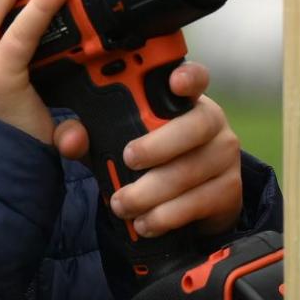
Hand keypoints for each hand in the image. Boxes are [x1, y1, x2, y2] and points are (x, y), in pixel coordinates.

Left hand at [58, 62, 241, 237]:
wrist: (189, 205)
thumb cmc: (150, 163)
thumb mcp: (116, 145)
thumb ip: (89, 137)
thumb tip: (69, 139)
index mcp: (184, 101)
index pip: (194, 78)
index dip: (188, 77)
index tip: (175, 82)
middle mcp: (211, 122)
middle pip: (195, 126)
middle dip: (159, 145)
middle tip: (128, 159)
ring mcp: (224, 157)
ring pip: (191, 170)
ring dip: (152, 192)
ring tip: (122, 205)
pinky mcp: (230, 191)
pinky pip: (198, 203)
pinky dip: (166, 216)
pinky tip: (145, 223)